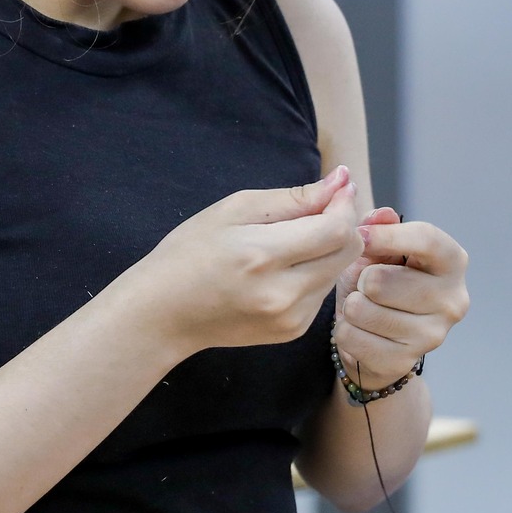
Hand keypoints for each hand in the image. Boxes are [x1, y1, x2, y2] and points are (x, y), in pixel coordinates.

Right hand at [131, 166, 363, 353]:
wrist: (164, 313)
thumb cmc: (190, 252)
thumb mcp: (234, 210)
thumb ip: (293, 198)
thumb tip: (341, 180)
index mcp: (262, 257)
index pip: (335, 229)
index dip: (344, 205)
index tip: (338, 189)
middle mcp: (282, 294)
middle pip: (347, 252)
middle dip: (343, 224)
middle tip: (322, 209)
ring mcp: (290, 319)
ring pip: (338, 272)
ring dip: (329, 250)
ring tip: (295, 239)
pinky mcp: (292, 332)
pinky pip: (322, 293)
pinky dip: (316, 273)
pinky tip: (286, 267)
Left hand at [331, 207, 468, 391]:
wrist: (379, 335)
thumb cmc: (381, 280)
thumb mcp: (379, 248)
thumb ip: (379, 226)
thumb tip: (382, 214)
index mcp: (453, 262)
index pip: (425, 239)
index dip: (386, 235)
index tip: (358, 235)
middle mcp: (453, 300)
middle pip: (382, 281)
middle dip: (361, 279)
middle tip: (364, 283)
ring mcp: (433, 335)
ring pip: (363, 311)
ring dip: (351, 305)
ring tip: (361, 305)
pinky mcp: (406, 361)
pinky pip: (353, 337)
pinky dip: (346, 330)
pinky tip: (360, 328)